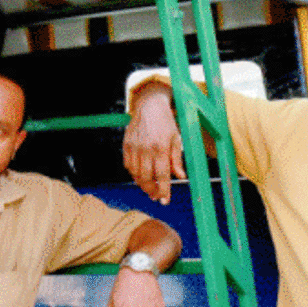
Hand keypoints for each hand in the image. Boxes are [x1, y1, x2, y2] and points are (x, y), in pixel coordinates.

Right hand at [123, 85, 186, 203]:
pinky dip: (134, 174)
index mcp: (161, 147)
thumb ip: (177, 159)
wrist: (150, 105)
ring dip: (143, 184)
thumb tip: (181, 176)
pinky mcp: (126, 145)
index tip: (165, 201)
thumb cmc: (166, 123)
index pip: (162, 175)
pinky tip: (141, 175)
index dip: (164, 190)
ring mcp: (134, 147)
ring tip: (150, 187)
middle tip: (157, 196)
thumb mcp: (176, 139)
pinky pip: (128, 166)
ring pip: (136, 174)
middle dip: (152, 191)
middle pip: (147, 178)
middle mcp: (146, 149)